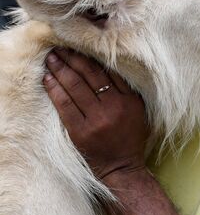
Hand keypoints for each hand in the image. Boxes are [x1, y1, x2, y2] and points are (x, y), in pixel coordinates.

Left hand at [43, 48, 149, 180]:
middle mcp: (115, 107)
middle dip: (73, 59)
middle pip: (90, 76)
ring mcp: (97, 120)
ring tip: (51, 58)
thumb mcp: (137, 111)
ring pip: (76, 87)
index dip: (91, 58)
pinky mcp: (81, 131)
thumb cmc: (130, 138)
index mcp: (130, 100)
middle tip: (60, 48)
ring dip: (61, 70)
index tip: (79, 47)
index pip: (108, 72)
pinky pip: (65, 105)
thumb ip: (126, 91)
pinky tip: (48, 79)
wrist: (122, 167)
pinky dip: (55, 90)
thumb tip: (105, 66)